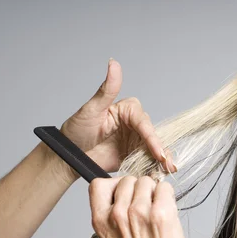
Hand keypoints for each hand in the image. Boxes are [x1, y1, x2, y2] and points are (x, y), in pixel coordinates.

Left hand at [55, 59, 176, 181]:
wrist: (68, 156)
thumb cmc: (76, 130)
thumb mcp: (91, 109)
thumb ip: (107, 89)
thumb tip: (114, 63)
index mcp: (127, 110)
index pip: (144, 123)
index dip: (151, 137)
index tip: (157, 150)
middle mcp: (134, 125)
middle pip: (153, 136)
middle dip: (161, 150)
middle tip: (167, 164)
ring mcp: (135, 141)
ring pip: (154, 149)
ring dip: (163, 159)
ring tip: (168, 170)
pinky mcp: (133, 155)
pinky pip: (148, 160)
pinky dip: (155, 167)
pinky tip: (161, 174)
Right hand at [89, 176, 189, 237]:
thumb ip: (113, 217)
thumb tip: (127, 198)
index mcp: (101, 219)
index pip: (100, 184)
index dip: (115, 186)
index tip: (125, 194)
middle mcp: (118, 212)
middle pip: (129, 180)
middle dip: (139, 190)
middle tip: (146, 207)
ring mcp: (140, 211)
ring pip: (148, 181)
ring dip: (155, 192)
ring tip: (158, 212)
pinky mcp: (162, 214)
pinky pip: (166, 188)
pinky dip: (168, 197)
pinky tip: (168, 213)